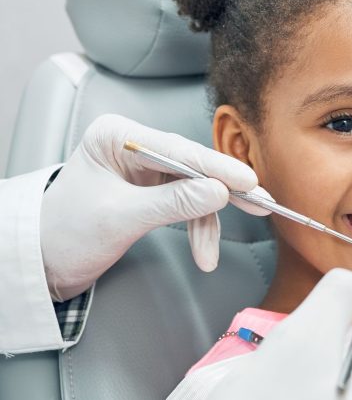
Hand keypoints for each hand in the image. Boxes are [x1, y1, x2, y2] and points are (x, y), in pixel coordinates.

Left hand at [40, 114, 264, 299]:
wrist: (43, 263)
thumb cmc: (65, 235)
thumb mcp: (120, 219)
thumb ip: (172, 204)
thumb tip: (219, 193)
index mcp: (116, 136)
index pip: (178, 150)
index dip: (217, 168)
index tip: (248, 182)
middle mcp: (133, 145)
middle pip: (192, 166)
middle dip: (223, 192)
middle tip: (260, 204)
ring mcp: (144, 167)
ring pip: (195, 188)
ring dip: (208, 222)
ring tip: (210, 254)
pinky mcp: (152, 189)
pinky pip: (187, 203)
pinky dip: (198, 228)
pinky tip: (203, 252)